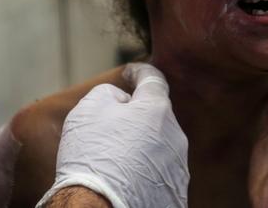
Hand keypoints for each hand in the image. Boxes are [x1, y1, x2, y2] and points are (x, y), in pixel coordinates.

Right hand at [40, 63, 188, 207]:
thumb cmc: (92, 157)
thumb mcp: (89, 109)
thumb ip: (109, 93)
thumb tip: (122, 100)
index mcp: (157, 110)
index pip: (153, 80)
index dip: (140, 73)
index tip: (131, 73)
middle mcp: (175, 137)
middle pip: (156, 117)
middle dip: (138, 117)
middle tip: (111, 127)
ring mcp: (178, 168)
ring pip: (160, 147)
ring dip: (143, 147)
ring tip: (115, 161)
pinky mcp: (176, 195)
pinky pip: (160, 176)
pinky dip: (145, 175)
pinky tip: (126, 182)